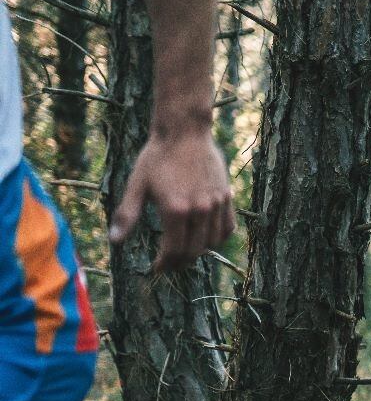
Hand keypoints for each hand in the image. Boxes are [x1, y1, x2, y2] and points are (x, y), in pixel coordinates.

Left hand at [109, 128, 233, 272]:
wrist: (184, 132)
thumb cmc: (156, 156)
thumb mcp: (136, 184)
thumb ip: (127, 215)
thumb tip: (114, 241)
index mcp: (175, 210)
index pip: (173, 250)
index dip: (165, 263)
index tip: (157, 268)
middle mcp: (199, 210)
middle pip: (193, 251)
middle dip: (180, 262)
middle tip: (170, 264)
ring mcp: (215, 204)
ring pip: (212, 242)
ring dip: (198, 252)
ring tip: (186, 252)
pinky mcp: (226, 197)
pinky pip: (227, 227)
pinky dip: (217, 237)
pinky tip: (205, 237)